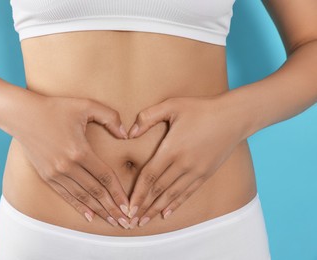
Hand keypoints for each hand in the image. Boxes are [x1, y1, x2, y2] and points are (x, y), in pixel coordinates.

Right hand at [13, 94, 131, 228]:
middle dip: (112, 208)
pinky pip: (66, 195)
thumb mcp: (85, 105)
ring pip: (82, 197)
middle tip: (126, 222)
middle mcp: (67, 166)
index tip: (129, 206)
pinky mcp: (46, 176)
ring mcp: (55, 173)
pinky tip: (90, 216)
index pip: (105, 177)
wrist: (22, 115)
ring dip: (99, 211)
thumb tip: (125, 134)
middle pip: (96, 192)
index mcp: (79, 151)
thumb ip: (110, 117)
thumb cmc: (55, 108)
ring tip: (112, 222)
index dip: (118, 193)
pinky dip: (79, 207)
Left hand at [126, 95, 247, 226]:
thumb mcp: (172, 105)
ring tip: (144, 221)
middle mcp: (183, 164)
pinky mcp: (205, 174)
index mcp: (172, 149)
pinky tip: (166, 213)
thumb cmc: (200, 108)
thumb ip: (147, 117)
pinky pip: (187, 193)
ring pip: (172, 195)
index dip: (138, 193)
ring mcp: (196, 171)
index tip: (128, 207)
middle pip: (158, 190)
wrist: (234, 117)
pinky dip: (175, 204)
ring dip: (156, 209)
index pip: (150, 177)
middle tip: (130, 221)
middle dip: (143, 206)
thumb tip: (129, 133)